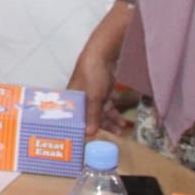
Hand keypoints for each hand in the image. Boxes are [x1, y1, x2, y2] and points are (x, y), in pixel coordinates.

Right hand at [67, 0, 133, 136]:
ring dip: (110, 122)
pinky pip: (107, 107)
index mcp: (72, 99)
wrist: (103, 54)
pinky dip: (114, 114)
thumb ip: (92, 115)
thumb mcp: (93, 97)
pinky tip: (122, 121)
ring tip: (121, 131)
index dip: (81, 129)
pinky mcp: (102, 92)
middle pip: (88, 117)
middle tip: (110, 137)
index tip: (89, 141)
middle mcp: (80, 99)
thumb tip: (89, 134)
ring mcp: (92, 95)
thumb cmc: (92, 73)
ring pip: (100, 113)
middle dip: (100, 127)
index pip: (74, 119)